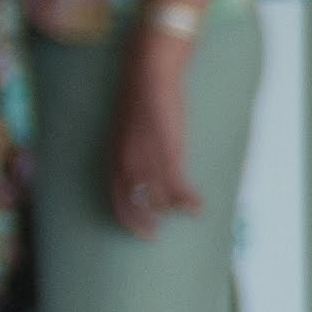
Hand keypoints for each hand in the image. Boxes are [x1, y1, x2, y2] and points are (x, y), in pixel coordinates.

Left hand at [106, 44, 201, 238]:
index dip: (127, 216)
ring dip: (173, 207)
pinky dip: (188, 199)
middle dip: (144, 222)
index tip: (138, 230)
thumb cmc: (138, 100)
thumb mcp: (124, 130)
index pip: (117, 196)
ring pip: (159, 196)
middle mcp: (126, 160)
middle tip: (154, 236)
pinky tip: (197, 206)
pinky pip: (177, 185)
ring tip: (187, 212)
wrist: (148, 75)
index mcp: (113, 155)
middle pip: (134, 202)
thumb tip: (137, 169)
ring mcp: (146, 157)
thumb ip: (126, 151)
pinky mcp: (167, 150)